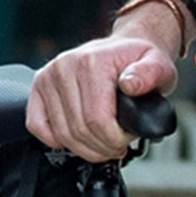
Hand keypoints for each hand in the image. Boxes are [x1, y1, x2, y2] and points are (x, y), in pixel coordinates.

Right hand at [24, 30, 172, 161]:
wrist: (122, 48)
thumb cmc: (138, 60)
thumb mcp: (159, 65)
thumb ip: (151, 74)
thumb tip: (131, 84)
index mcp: (92, 62)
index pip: (97, 120)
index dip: (114, 140)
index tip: (126, 139)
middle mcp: (65, 67)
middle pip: (78, 131)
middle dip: (102, 148)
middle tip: (116, 145)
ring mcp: (48, 77)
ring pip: (61, 134)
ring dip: (84, 148)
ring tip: (102, 142)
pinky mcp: (38, 86)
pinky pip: (37, 125)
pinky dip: (55, 140)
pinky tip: (75, 138)